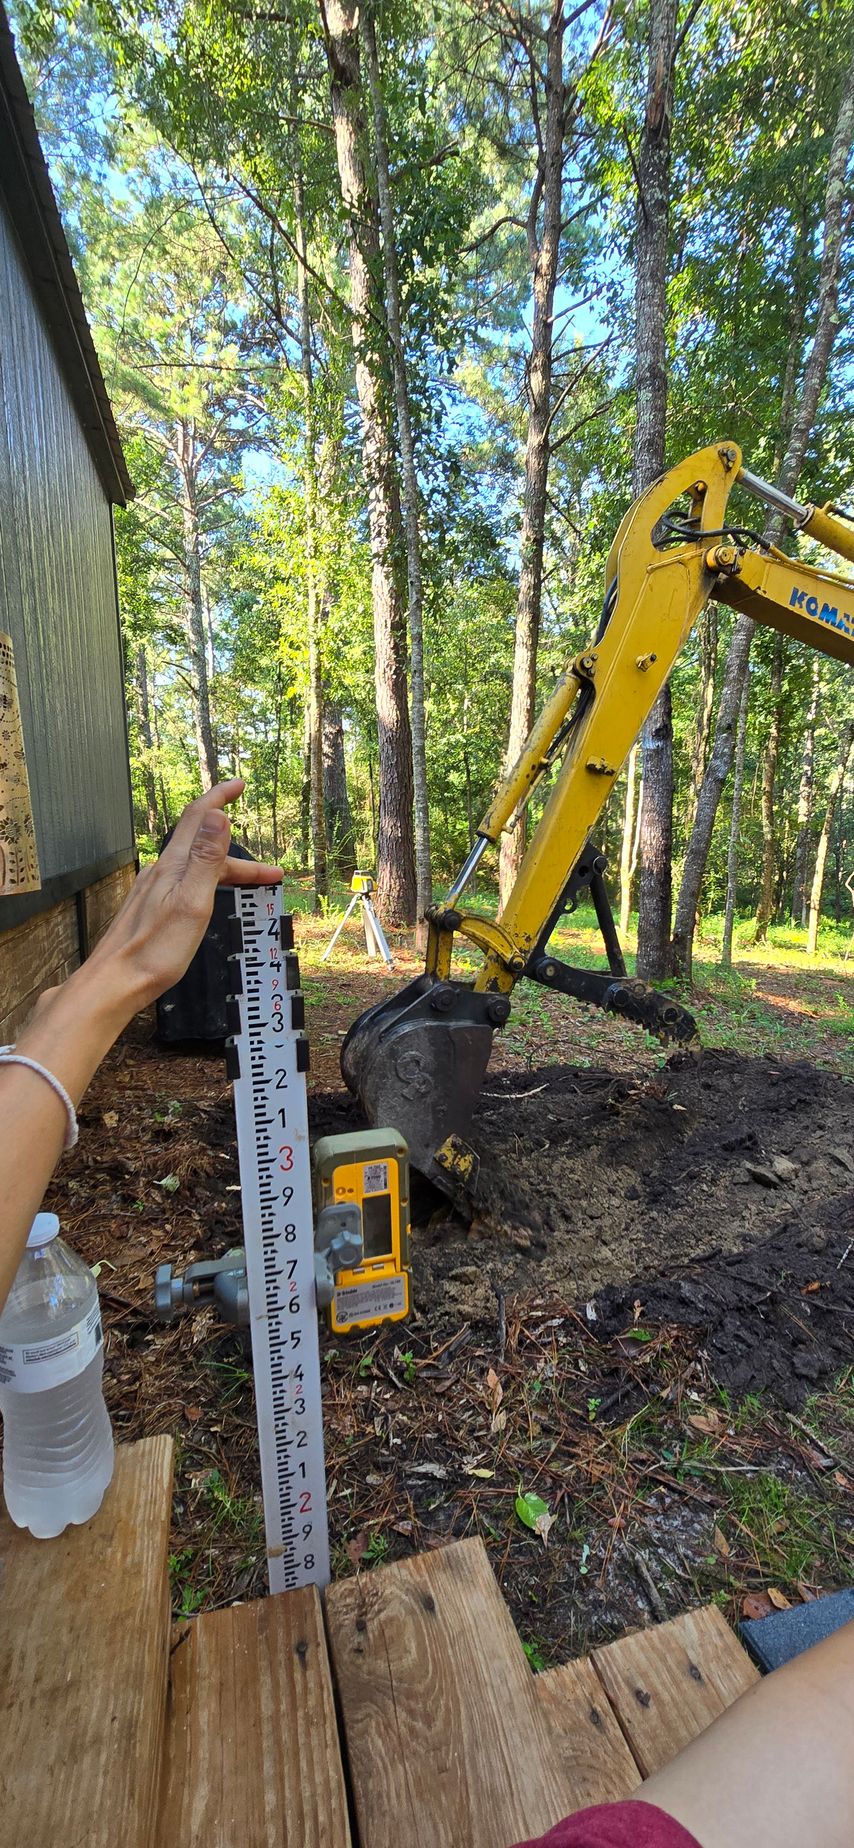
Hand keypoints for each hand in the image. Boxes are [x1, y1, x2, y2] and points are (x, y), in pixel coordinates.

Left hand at [84, 779, 280, 1016]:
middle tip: (271, 871)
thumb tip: (218, 815)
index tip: (239, 785)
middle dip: (240, 855)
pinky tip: (211, 900)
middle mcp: (160, 872)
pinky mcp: (150, 908)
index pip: (197, 818)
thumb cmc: (154, 950)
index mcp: (173, 866)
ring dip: (227, 872)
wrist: (115, 983)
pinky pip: (186, 884)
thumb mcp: (191, 902)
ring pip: (195, 868)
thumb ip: (205, 858)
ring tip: (252, 889)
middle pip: (202, 847)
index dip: (219, 797)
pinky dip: (209, 884)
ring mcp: (153, 890)